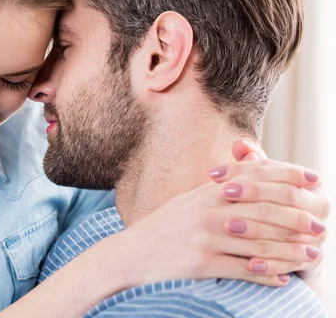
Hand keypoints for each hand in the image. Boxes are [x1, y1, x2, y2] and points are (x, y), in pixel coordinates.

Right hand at [119, 142, 328, 286]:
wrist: (130, 254)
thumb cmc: (163, 227)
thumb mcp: (188, 199)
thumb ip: (218, 185)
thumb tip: (247, 169)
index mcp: (207, 192)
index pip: (255, 177)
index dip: (288, 176)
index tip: (314, 180)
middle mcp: (208, 210)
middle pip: (264, 210)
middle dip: (297, 218)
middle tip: (320, 227)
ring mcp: (204, 237)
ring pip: (259, 243)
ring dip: (290, 250)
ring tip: (311, 256)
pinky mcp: (201, 263)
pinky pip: (241, 269)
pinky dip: (266, 275)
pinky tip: (282, 279)